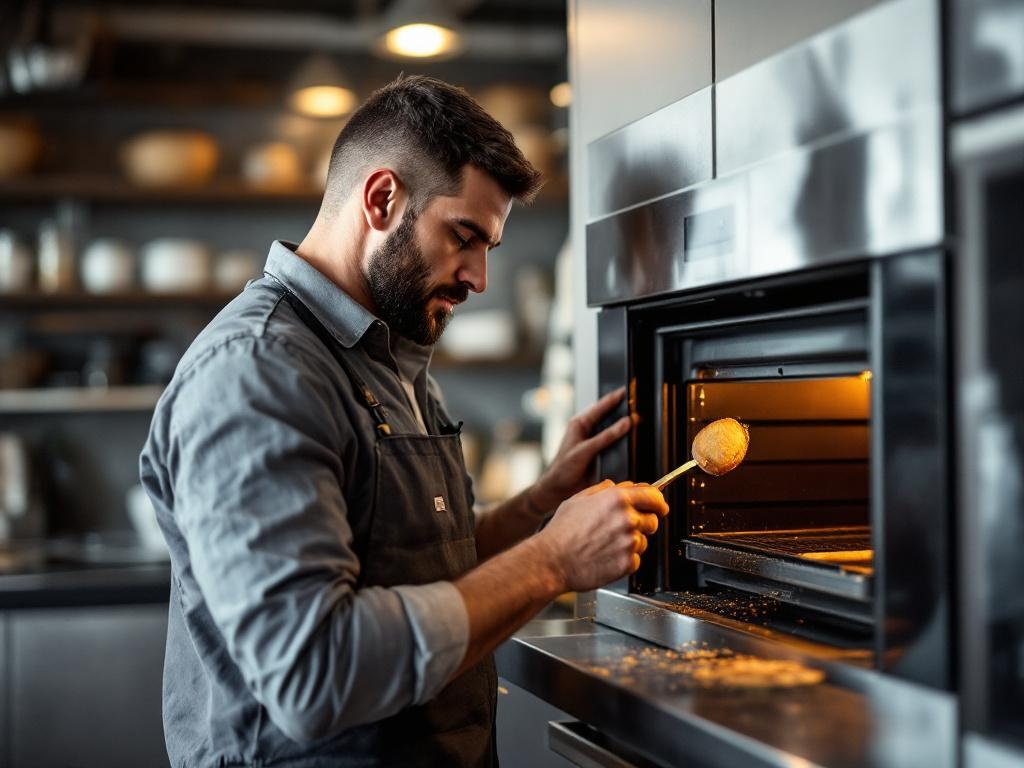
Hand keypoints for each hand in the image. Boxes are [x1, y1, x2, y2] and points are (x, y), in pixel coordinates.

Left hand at [530, 388, 631, 512]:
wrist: (558, 490)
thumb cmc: (562, 469)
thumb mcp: (585, 450)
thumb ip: (605, 437)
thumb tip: (625, 423)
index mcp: (580, 424)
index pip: (601, 406)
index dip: (615, 397)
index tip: (629, 390)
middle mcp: (588, 431)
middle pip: (609, 416)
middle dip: (623, 410)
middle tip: (639, 405)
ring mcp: (595, 443)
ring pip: (613, 431)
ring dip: (624, 428)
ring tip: (639, 421)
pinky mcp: (600, 455)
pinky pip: (615, 445)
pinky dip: (623, 443)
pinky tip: (632, 443)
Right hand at [536, 480, 668, 591]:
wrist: (552, 560)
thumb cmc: (561, 532)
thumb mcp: (578, 498)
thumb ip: (603, 489)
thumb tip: (617, 486)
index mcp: (617, 499)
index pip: (654, 496)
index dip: (658, 501)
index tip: (659, 506)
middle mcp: (627, 519)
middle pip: (653, 520)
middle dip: (643, 522)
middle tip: (622, 528)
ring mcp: (629, 542)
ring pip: (643, 541)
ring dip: (631, 542)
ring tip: (606, 544)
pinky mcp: (627, 563)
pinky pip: (635, 560)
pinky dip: (625, 559)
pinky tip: (606, 556)